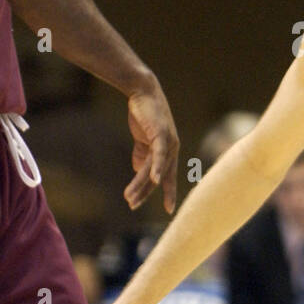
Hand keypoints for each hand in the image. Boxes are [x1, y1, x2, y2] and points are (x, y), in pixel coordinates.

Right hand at [124, 74, 178, 212]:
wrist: (143, 92)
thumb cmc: (144, 114)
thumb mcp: (143, 138)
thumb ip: (142, 154)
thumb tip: (139, 171)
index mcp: (169, 151)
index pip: (170, 176)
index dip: (169, 193)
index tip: (170, 210)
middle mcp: (173, 149)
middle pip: (161, 177)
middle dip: (148, 194)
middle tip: (134, 206)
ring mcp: (169, 141)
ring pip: (155, 170)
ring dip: (141, 185)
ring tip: (130, 198)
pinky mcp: (161, 134)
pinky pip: (159, 155)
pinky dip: (157, 168)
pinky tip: (155, 181)